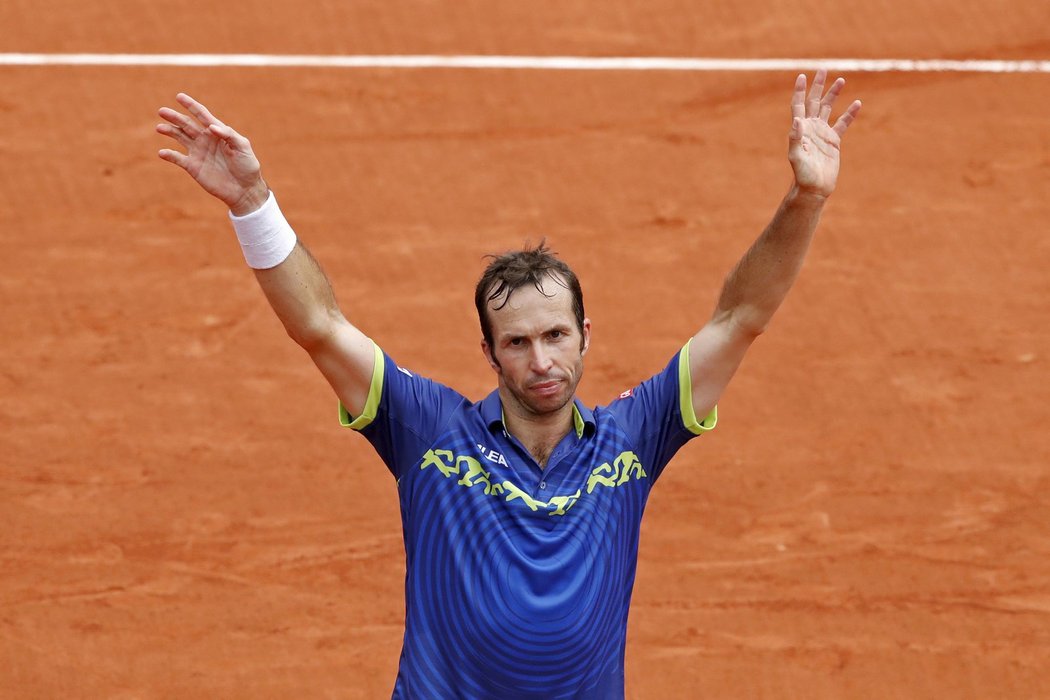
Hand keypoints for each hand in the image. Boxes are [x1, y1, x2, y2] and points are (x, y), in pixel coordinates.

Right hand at [157, 94, 268, 214]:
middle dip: (175, 117)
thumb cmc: (247, 166)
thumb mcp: (243, 147)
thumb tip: (210, 126)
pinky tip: (162, 153)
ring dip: (169, 131)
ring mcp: (198, 153)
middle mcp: (205, 140)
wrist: (245, 190)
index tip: (179, 96)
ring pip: (179, 137)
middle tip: (162, 111)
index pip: (202, 115)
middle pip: (187, 124)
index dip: (191, 105)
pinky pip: (178, 158)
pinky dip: (169, 155)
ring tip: (160, 127)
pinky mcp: (193, 167)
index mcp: (217, 132)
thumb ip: (228, 134)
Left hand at [787, 70, 861, 198]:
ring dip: (834, 95)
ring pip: (829, 109)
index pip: (799, 105)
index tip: (802, 76)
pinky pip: (843, 124)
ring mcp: (822, 133)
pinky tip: (857, 103)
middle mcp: (811, 128)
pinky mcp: (833, 141)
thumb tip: (797, 120)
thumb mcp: (796, 156)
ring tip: (841, 80)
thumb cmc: (802, 174)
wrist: (814, 188)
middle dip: (818, 86)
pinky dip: (849, 114)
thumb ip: (796, 138)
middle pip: (814, 101)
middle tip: (823, 69)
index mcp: (800, 129)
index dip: (799, 91)